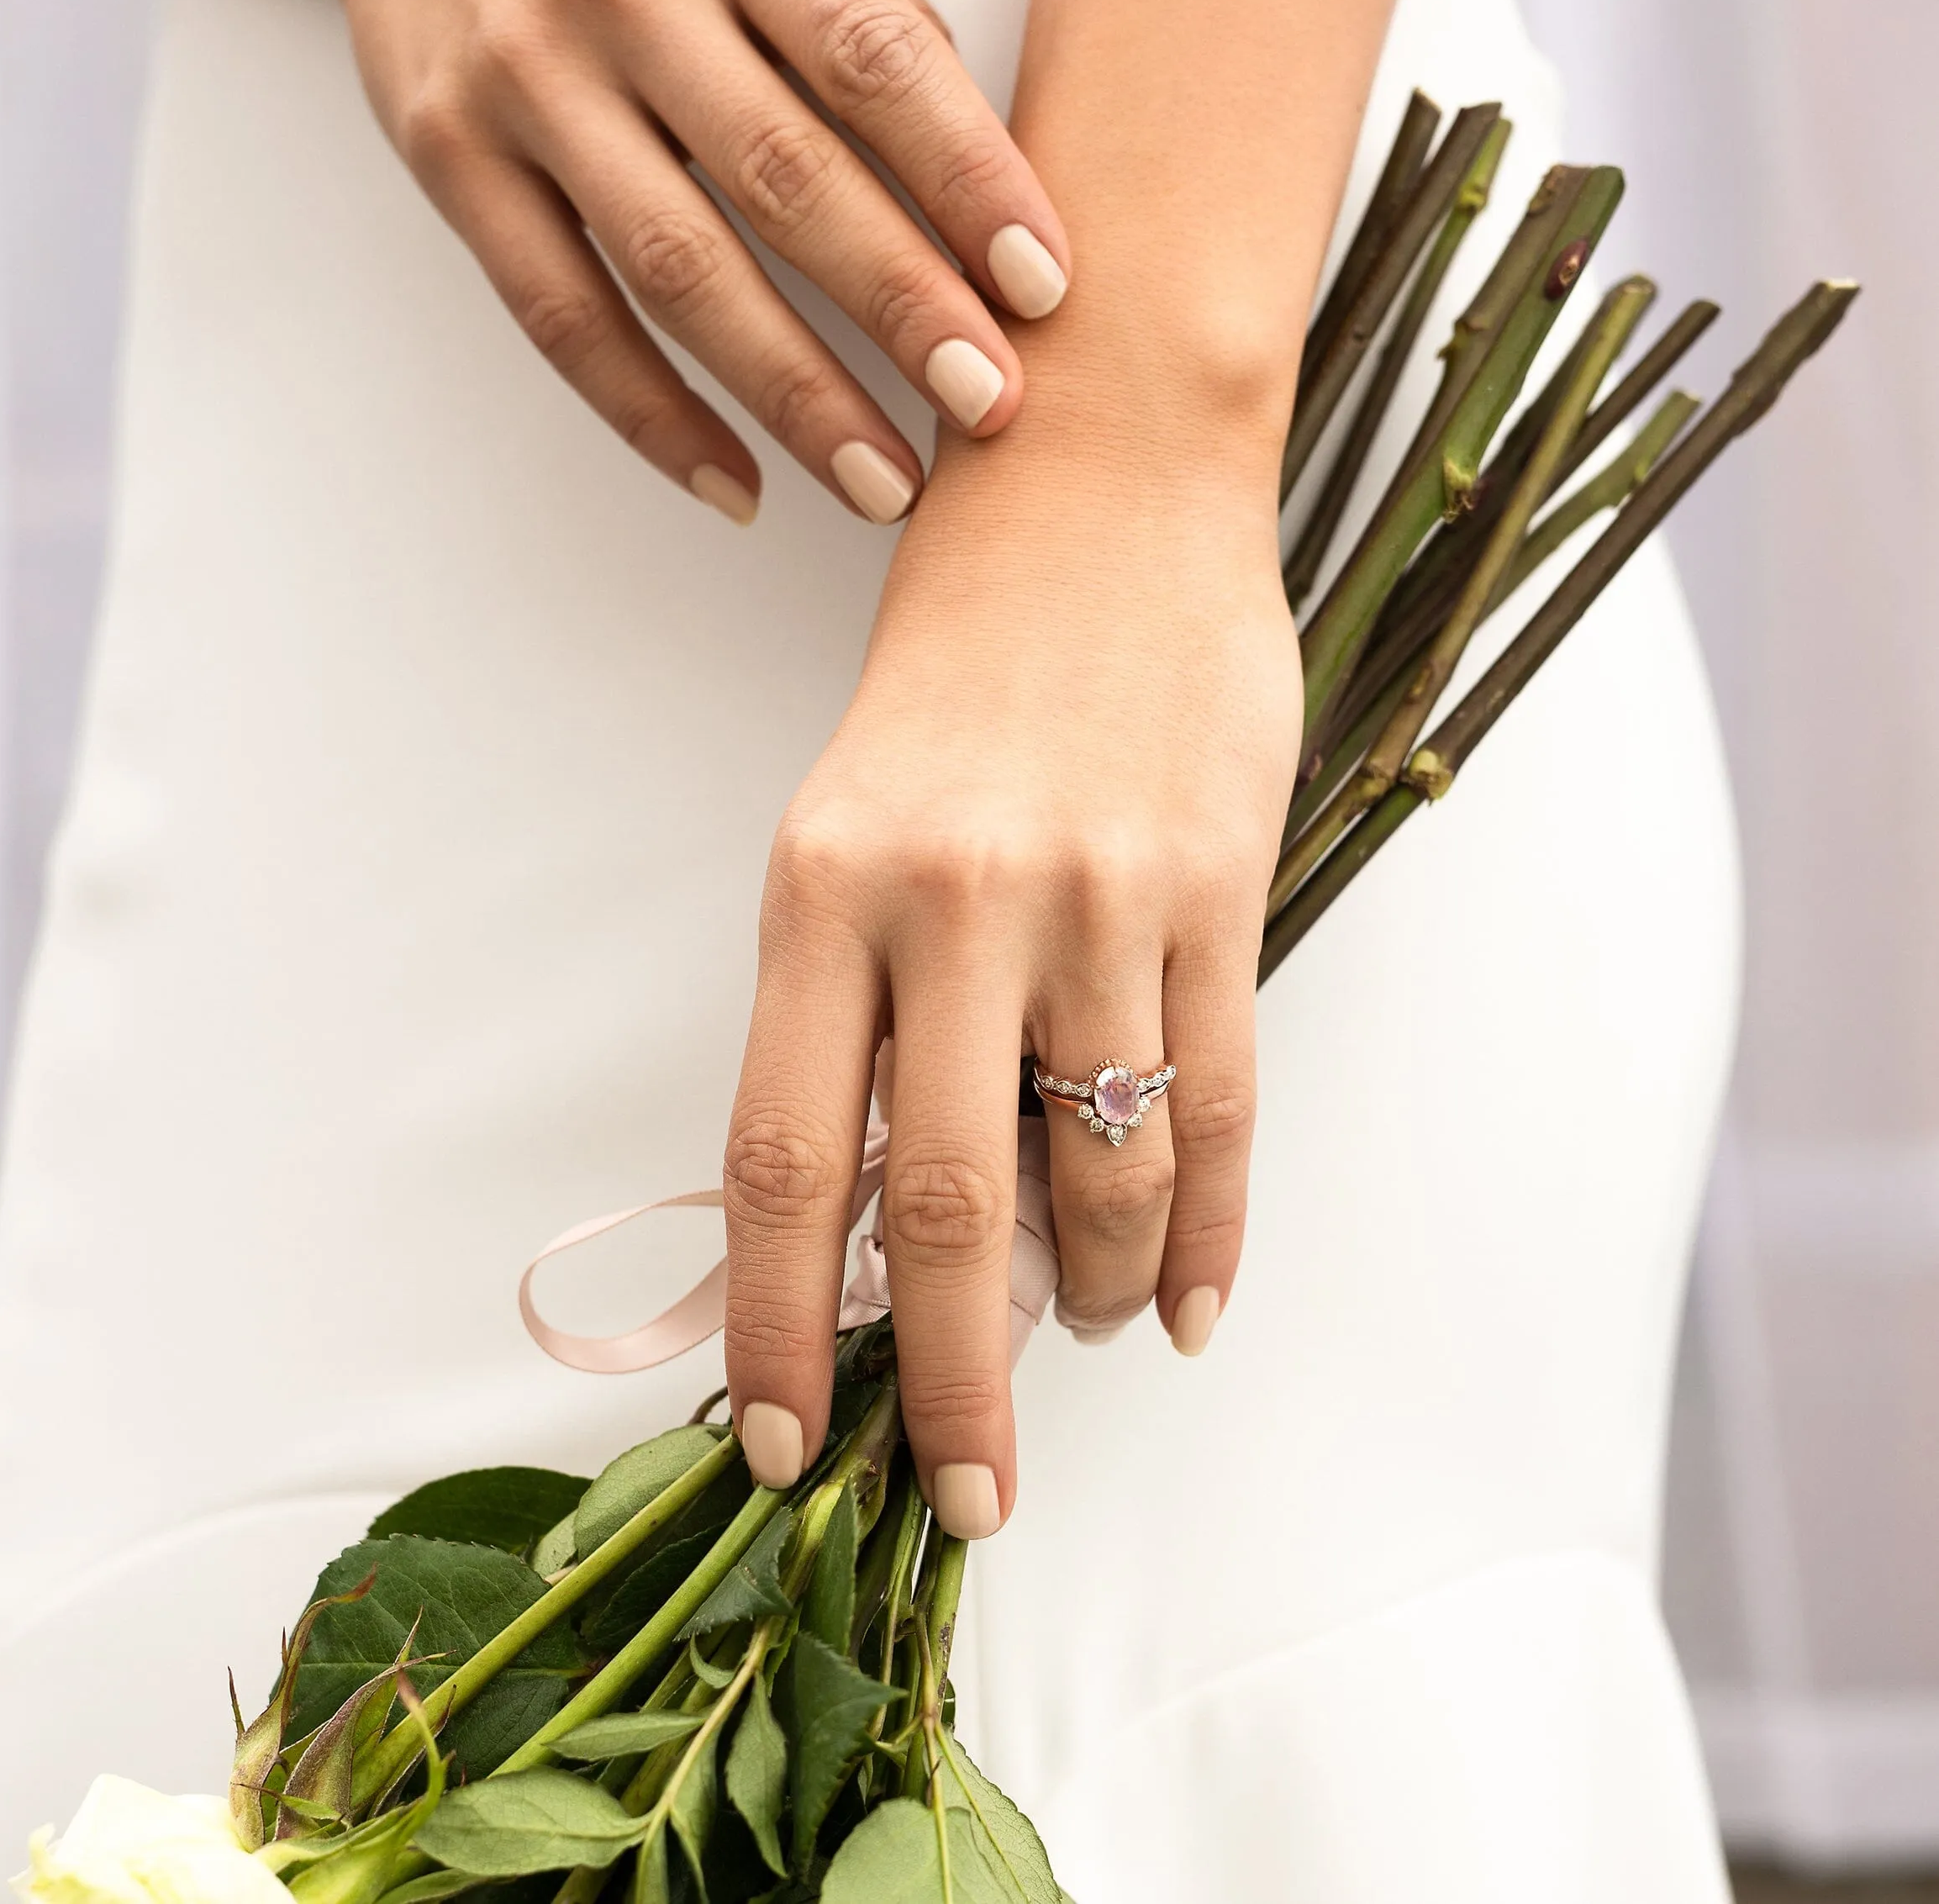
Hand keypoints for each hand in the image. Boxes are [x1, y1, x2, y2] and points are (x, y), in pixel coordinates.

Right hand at [257, 0, 1070, 522]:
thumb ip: (870, 26)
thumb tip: (983, 192)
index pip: (873, 59)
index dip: (968, 177)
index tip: (1043, 287)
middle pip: (783, 176)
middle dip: (899, 307)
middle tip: (988, 408)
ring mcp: (525, 79)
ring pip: (675, 268)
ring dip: (793, 394)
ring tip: (883, 484)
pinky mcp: (452, 161)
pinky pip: (563, 317)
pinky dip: (654, 416)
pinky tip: (739, 483)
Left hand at [718, 424, 1301, 1532]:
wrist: (1096, 496)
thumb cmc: (955, 684)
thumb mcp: (847, 833)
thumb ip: (853, 1017)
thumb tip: (870, 1227)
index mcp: (820, 891)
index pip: (782, 1156)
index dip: (778, 1324)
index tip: (785, 1446)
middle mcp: (952, 901)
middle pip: (945, 1204)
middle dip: (951, 1385)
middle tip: (968, 1502)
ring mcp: (1098, 894)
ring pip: (1100, 1166)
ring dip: (1092, 1293)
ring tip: (1085, 1341)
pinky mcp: (1220, 883)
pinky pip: (1216, 1102)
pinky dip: (1204, 1230)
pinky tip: (1190, 1310)